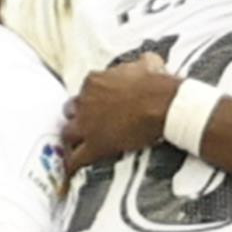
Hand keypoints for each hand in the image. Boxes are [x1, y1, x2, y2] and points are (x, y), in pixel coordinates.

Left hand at [61, 54, 177, 176]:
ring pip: (68, 133)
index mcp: (95, 81)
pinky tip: (73, 170)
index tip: (102, 104)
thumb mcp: (148, 63)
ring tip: (77, 147)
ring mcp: (87, 124)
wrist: (163, 104)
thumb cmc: (157, 83)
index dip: (93, 98)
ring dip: (73, 139)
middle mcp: (85, 101)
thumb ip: (140, 62)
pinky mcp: (95, 145)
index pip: (86, 89)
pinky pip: (76, 158)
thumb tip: (147, 60)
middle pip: (71, 110)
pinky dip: (73, 165)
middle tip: (88, 124)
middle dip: (78, 116)